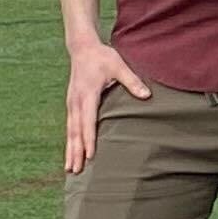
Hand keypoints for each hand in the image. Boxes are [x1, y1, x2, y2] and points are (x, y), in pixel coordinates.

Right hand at [64, 40, 150, 172]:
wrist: (83, 48)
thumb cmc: (103, 57)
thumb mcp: (119, 66)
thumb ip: (132, 81)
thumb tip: (147, 96)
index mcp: (87, 94)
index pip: (88, 121)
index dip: (89, 138)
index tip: (90, 155)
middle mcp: (76, 102)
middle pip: (75, 131)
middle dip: (75, 151)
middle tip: (75, 170)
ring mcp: (71, 104)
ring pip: (70, 131)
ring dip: (70, 150)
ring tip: (70, 168)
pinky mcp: (72, 104)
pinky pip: (70, 126)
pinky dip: (70, 141)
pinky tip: (71, 153)